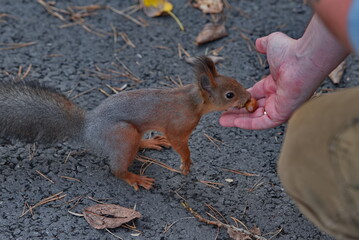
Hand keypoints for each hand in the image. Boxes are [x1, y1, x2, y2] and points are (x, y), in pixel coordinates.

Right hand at [220, 16, 348, 129]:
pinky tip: (233, 122)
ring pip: (255, 118)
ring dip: (238, 120)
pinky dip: (247, 124)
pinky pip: (262, 123)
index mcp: (274, 84)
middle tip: (222, 114)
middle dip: (236, 112)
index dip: (240, 98)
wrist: (304, 59)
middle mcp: (277, 97)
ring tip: (222, 121)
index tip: (228, 100)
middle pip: (252, 108)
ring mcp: (279, 107)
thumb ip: (263, 44)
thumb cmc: (291, 51)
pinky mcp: (281, 115)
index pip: (254, 95)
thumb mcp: (272, 44)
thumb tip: (258, 43)